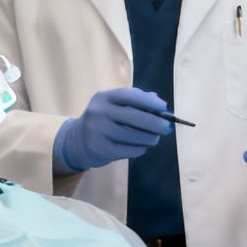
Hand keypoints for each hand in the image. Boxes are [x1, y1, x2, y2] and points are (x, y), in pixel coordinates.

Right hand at [55, 87, 172, 171]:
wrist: (78, 142)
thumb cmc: (104, 120)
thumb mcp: (114, 106)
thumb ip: (136, 101)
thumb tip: (160, 103)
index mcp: (104, 98)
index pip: (129, 95)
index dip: (149, 101)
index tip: (164, 107)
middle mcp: (99, 113)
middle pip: (134, 117)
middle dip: (156, 123)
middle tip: (168, 128)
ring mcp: (98, 132)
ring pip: (134, 136)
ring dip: (150, 138)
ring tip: (154, 139)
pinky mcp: (101, 150)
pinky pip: (129, 150)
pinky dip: (140, 149)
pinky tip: (142, 147)